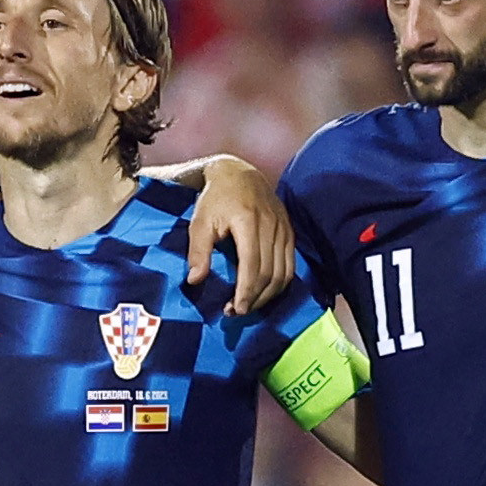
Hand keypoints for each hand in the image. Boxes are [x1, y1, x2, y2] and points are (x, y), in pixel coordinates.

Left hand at [165, 150, 299, 311]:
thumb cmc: (215, 199)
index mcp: (249, 222)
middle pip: (270, 274)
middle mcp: (272, 226)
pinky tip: (264, 292)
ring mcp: (284, 229)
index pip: (253, 267)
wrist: (238, 173)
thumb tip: (195, 280)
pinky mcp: (289, 232)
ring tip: (249, 305)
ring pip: (284, 273)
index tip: (236, 310)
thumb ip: (198, 251)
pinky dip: (279, 283)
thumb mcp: (200, 221)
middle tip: (237, 312)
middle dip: (255, 299)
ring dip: (268, 295)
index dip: (246, 293)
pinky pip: (290, 265)